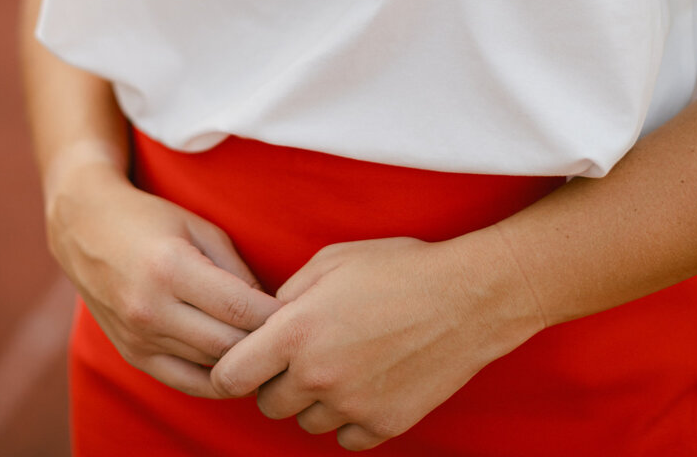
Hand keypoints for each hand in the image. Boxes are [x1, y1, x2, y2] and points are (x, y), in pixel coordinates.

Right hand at [47, 160, 280, 396]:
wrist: (86, 230)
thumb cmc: (151, 219)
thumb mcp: (199, 228)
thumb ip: (236, 269)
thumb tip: (270, 307)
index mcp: (171, 269)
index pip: (239, 307)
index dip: (275, 315)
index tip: (300, 313)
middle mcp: (151, 309)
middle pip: (227, 344)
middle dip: (265, 341)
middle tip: (292, 335)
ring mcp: (138, 337)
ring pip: (209, 366)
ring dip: (243, 360)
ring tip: (271, 348)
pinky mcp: (131, 355)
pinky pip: (184, 381)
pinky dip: (215, 379)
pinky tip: (238, 366)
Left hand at [210, 233, 543, 449]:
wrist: (466, 297)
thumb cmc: (397, 267)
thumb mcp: (332, 259)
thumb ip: (288, 294)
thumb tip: (267, 320)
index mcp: (296, 333)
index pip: (230, 376)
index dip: (230, 368)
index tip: (243, 360)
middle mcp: (317, 376)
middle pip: (267, 403)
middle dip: (275, 380)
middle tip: (303, 353)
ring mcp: (351, 406)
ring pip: (305, 422)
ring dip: (313, 400)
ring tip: (341, 362)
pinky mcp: (384, 425)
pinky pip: (345, 437)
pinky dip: (348, 417)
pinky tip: (366, 383)